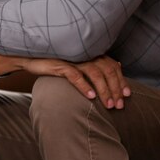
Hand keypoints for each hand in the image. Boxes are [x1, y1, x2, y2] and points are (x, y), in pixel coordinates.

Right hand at [0, 55, 129, 108]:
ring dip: (103, 90)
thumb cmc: (58, 62)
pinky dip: (84, 86)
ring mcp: (73, 59)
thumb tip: (118, 65)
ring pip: (94, 73)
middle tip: (119, 105)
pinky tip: (91, 97)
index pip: (112, 66)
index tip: (127, 96)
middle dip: (115, 89)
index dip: (121, 81)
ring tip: (108, 105)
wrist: (32, 58)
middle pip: (107, 71)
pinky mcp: (60, 65)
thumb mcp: (79, 63)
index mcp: (91, 53)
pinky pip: (75, 75)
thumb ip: (97, 64)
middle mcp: (85, 54)